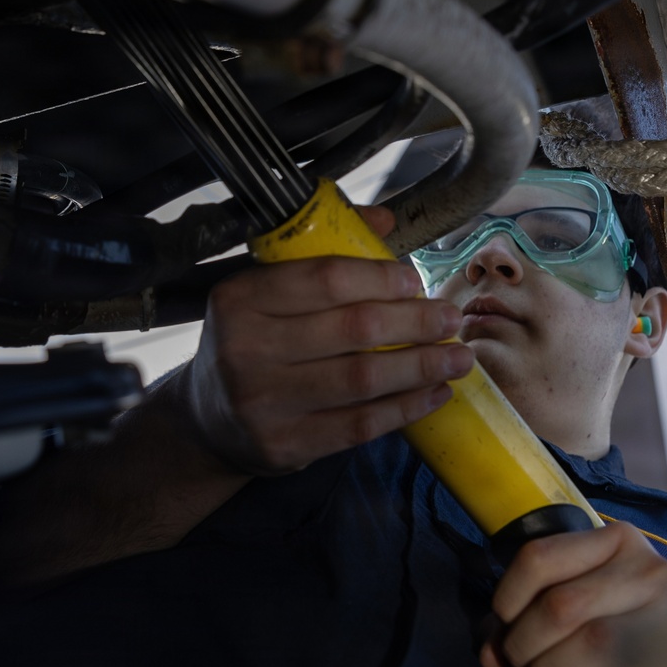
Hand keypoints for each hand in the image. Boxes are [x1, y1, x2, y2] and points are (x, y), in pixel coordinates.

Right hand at [179, 205, 473, 475]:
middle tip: (452, 319)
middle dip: (415, 322)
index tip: (416, 281)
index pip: (325, 279)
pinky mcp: (285, 446)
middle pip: (353, 328)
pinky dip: (405, 408)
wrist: (207, 422)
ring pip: (363, 378)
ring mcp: (264, 403)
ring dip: (422, 366)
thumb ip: (320, 256)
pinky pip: (360, 425)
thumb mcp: (264, 294)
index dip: (380, 278)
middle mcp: (245, 350)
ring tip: (459, 358)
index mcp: (239, 299)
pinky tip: (435, 395)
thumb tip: (386, 220)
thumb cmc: (250, 345)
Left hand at [479, 521, 666, 666]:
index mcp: (617, 540)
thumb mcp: (570, 599)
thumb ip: (521, 618)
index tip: (502, 625)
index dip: (506, 598)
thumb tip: (491, 657)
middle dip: (524, 647)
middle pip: (561, 606)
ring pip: (591, 643)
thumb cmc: (611, 624)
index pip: (539, 558)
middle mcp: (650, 569)